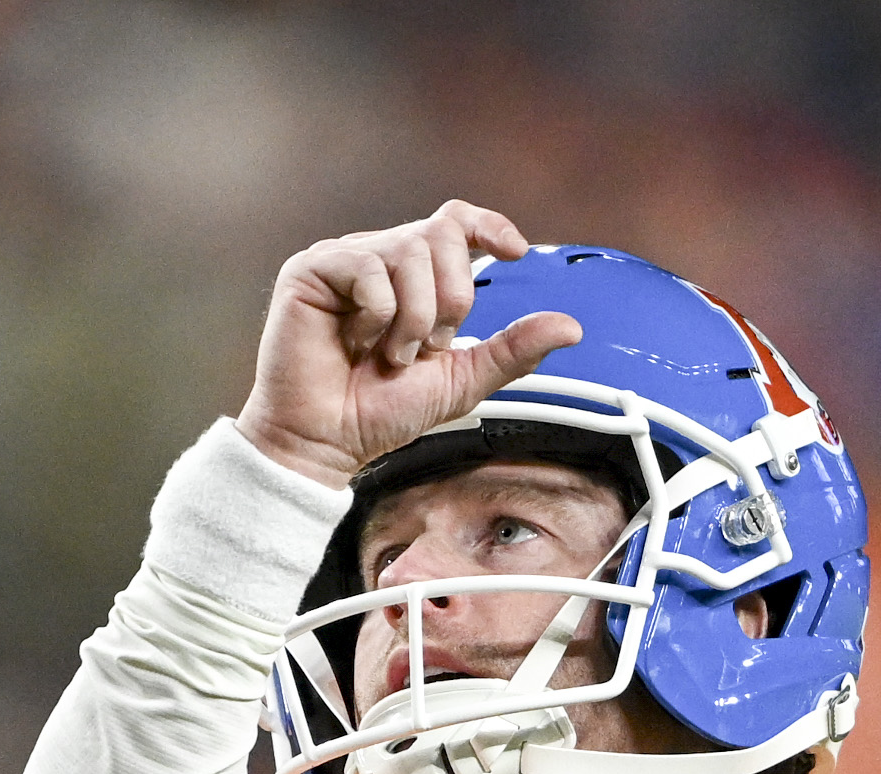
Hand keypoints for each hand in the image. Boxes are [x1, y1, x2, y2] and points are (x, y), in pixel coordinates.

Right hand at [236, 203, 584, 491]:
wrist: (326, 444)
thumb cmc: (379, 413)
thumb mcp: (460, 380)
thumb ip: (511, 351)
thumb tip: (570, 327)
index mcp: (412, 276)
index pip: (456, 222)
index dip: (488, 225)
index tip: (515, 250)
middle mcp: (378, 257)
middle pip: (442, 233)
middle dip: (450, 298)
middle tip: (426, 346)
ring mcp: (343, 260)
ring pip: (410, 251)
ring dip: (413, 318)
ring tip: (388, 356)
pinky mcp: (310, 270)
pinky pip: (369, 267)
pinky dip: (377, 316)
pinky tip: (355, 344)